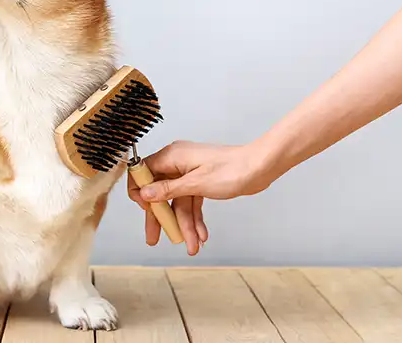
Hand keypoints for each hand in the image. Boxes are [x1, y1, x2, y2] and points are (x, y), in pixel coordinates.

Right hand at [127, 141, 278, 253]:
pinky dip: (195, 218)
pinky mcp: (200, 182)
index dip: (140, 192)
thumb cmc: (233, 169)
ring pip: (178, 202)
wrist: (260, 167)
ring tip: (191, 245)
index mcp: (172, 156)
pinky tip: (201, 234)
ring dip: (184, 224)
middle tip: (154, 238)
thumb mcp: (196, 184)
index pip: (143, 172)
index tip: (145, 210)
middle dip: (160, 217)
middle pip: (159, 192)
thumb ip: (168, 190)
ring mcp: (189, 173)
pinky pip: (191, 202)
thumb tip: (145, 193)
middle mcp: (177, 163)